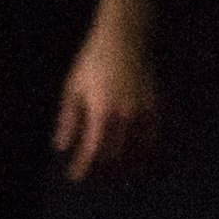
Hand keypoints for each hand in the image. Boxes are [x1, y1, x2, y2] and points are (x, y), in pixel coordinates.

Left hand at [53, 27, 158, 181]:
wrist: (123, 41)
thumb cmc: (91, 63)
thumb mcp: (72, 89)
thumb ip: (68, 120)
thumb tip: (61, 147)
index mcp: (102, 113)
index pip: (92, 149)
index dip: (82, 166)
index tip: (74, 177)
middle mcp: (126, 117)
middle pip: (114, 152)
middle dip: (101, 164)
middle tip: (91, 170)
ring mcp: (144, 113)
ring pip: (136, 148)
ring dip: (124, 161)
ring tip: (114, 169)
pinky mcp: (157, 106)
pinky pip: (153, 135)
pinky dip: (144, 147)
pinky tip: (137, 153)